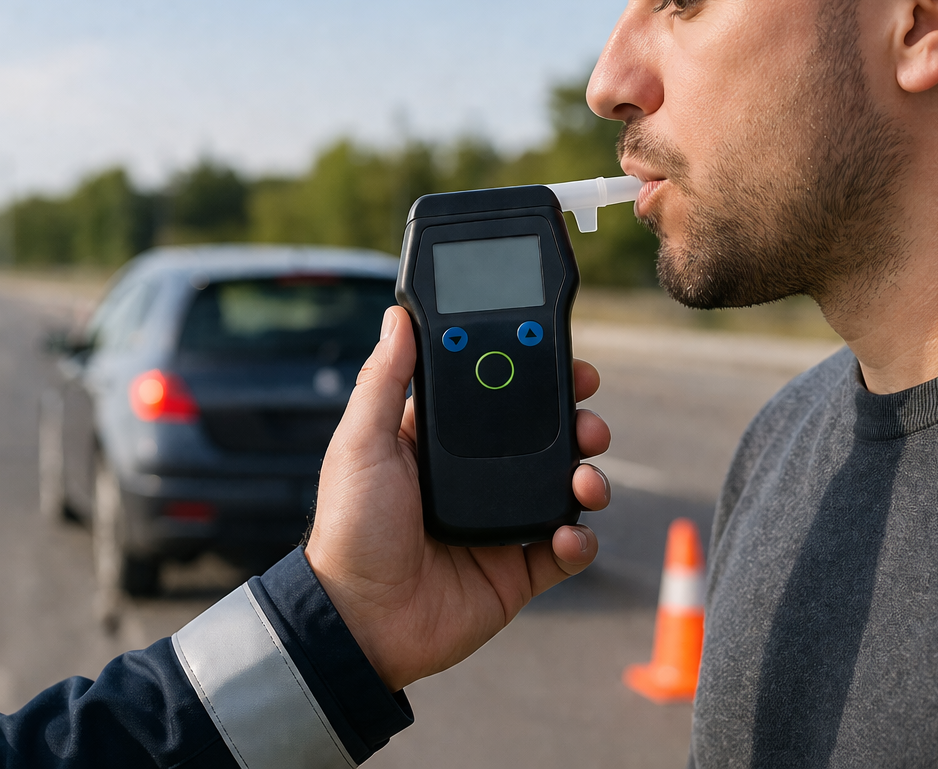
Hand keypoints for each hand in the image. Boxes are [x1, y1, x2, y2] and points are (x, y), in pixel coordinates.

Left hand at [305, 306, 611, 691]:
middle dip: (576, 422)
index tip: (564, 356)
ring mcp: (499, 523)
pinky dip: (580, 538)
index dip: (534, 374)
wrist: (358, 621)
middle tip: (589, 420)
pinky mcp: (516, 571)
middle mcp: (475, 477)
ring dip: (588, 475)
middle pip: (543, 436)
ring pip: (564, 487)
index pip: (497, 395)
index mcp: (440, 442)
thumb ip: (384, 380)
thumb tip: (397, 316)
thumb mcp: (360, 444)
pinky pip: (566, 549)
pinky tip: (569, 532)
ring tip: (585, 478)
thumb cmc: (348, 530)